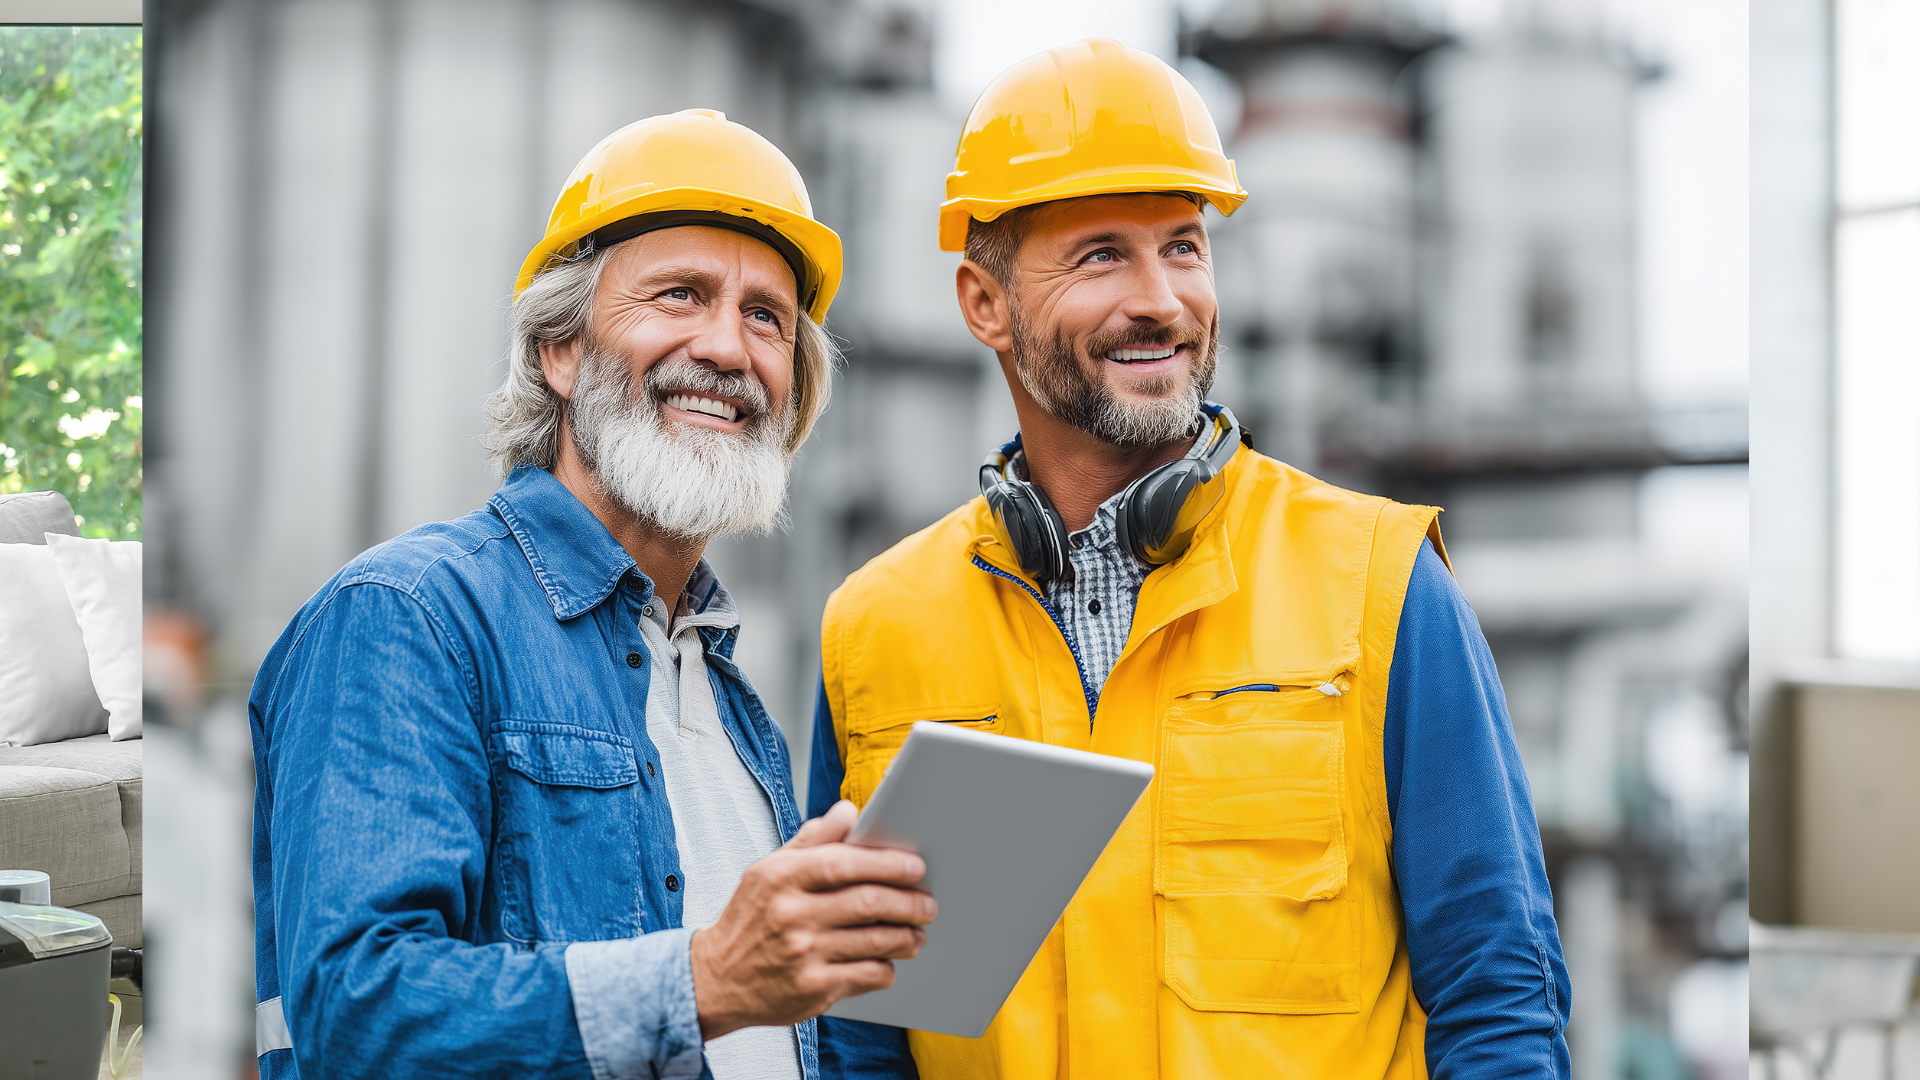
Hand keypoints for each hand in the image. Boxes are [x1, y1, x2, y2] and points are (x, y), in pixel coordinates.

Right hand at [690, 800, 935, 1038]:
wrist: (716, 979)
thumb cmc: (750, 919)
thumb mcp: (769, 870)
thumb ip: (812, 839)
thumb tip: (848, 811)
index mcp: (781, 878)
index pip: (844, 863)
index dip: (887, 863)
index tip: (915, 867)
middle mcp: (791, 915)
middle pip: (868, 903)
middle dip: (908, 903)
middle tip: (927, 904)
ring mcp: (802, 955)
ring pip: (875, 942)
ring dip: (906, 937)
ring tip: (916, 933)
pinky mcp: (813, 990)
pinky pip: (867, 975)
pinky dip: (887, 968)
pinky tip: (889, 961)